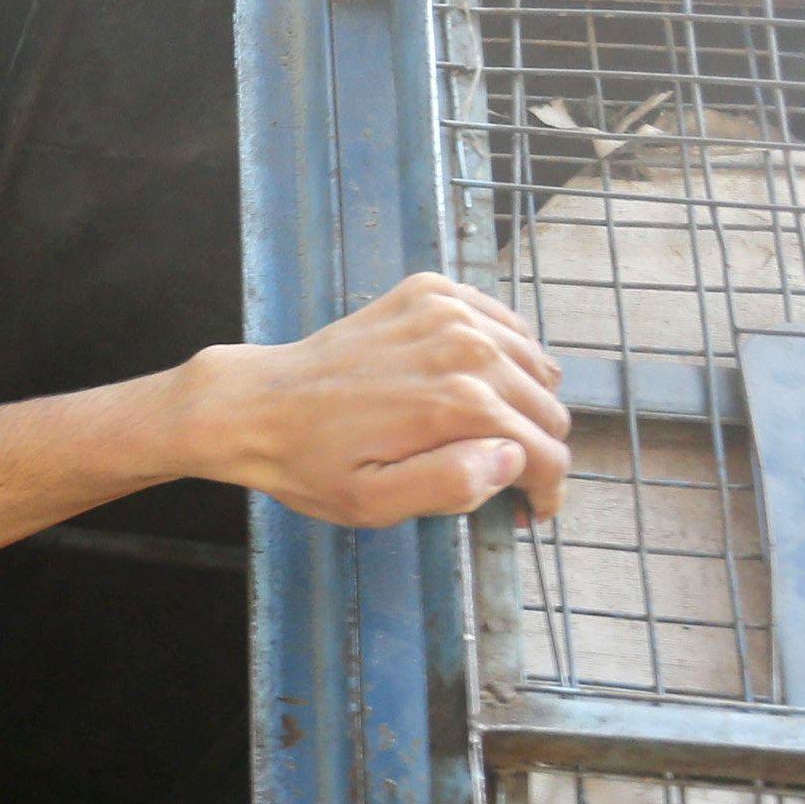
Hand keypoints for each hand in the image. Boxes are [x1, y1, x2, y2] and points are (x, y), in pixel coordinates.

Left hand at [182, 272, 570, 527]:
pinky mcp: (434, 293)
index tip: (531, 510)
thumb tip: (513, 459)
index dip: (547, 491)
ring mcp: (451, 312)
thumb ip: (452, 486)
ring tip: (487, 434)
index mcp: (459, 405)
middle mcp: (466, 348)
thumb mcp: (374, 503)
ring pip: (534, 364)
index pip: (546, 452)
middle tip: (505, 478)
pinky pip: (504, 324)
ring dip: (523, 402)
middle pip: (547, 407)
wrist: (257, 402)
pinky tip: (473, 385)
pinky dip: (503, 356)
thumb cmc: (311, 462)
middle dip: (536, 449)